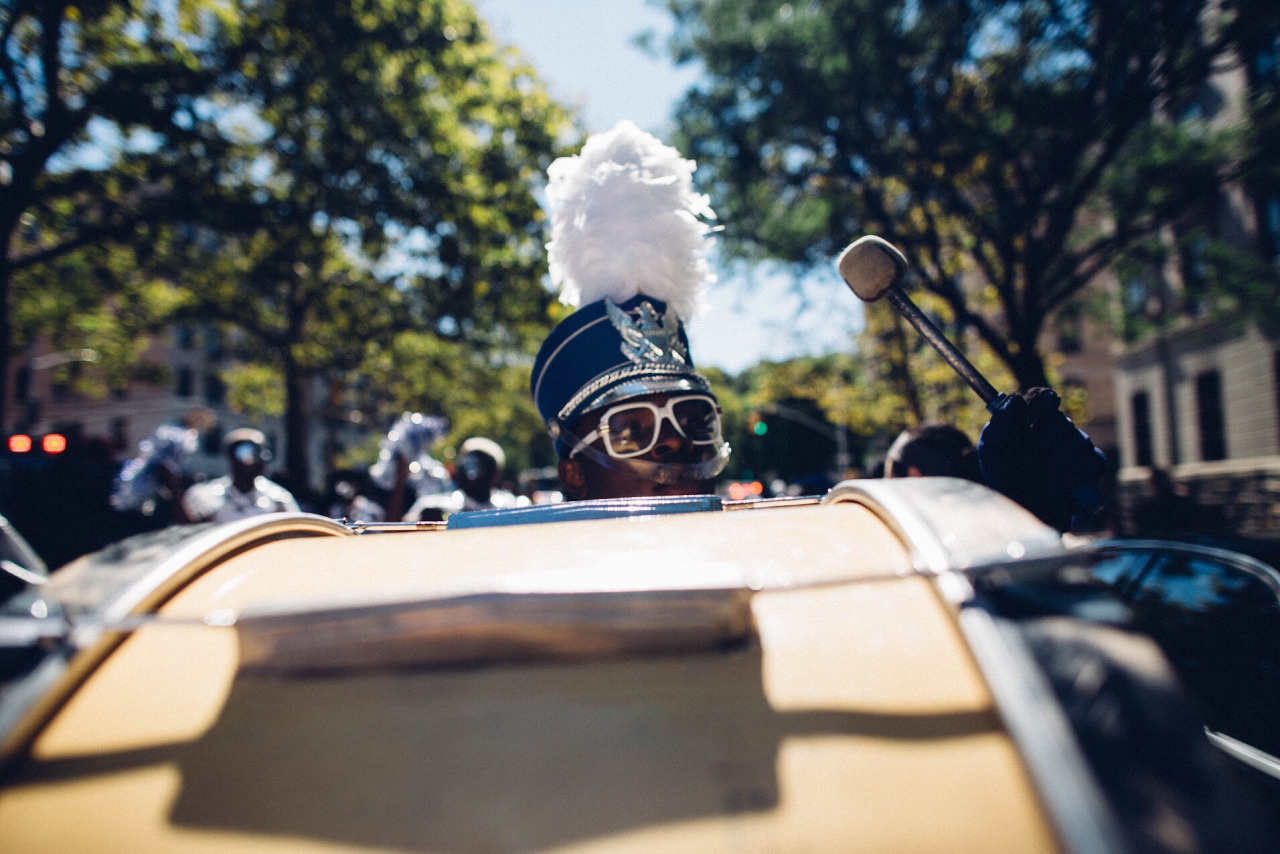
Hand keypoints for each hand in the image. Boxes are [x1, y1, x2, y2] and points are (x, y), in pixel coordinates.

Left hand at [978, 388, 1106, 531]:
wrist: (1022, 515)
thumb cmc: (1004, 482)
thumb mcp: (993, 451)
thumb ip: (1002, 423)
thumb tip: (1017, 399)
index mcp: (1031, 422)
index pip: (1043, 399)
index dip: (1042, 402)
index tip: (1042, 406)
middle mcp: (1056, 432)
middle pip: (1061, 421)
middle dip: (1043, 441)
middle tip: (1028, 460)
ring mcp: (1077, 448)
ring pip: (1080, 440)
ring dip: (1056, 462)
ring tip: (1039, 479)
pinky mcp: (1092, 468)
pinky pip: (1094, 462)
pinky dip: (1074, 475)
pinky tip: (1055, 486)